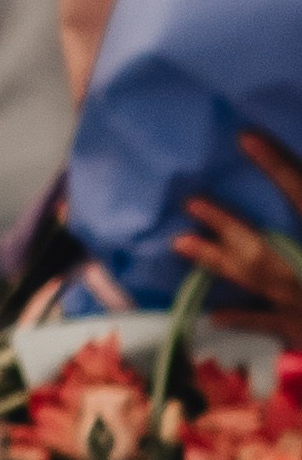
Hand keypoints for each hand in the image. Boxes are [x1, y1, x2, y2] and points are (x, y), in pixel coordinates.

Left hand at [176, 131, 301, 335]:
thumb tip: (277, 161)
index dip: (276, 165)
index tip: (245, 136)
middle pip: (263, 242)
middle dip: (226, 222)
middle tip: (190, 202)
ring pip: (255, 278)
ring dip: (217, 261)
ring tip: (181, 242)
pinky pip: (268, 323)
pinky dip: (241, 318)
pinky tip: (213, 316)